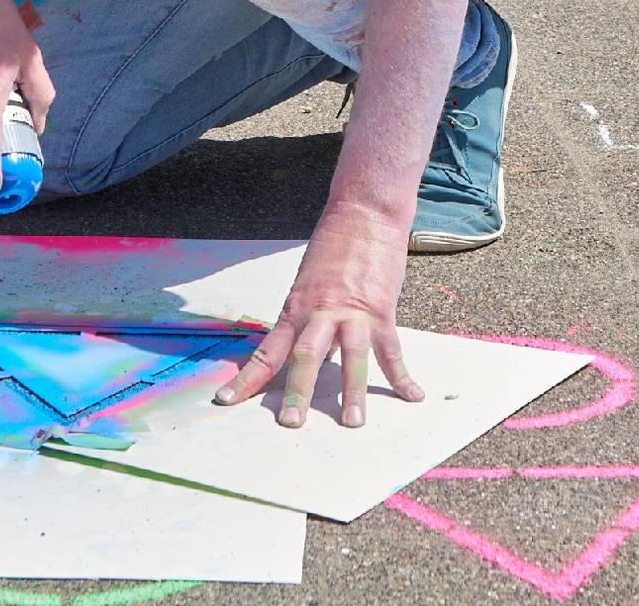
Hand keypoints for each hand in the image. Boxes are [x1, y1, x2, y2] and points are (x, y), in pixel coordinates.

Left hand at [211, 204, 423, 428]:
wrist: (362, 214)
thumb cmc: (332, 248)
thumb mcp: (307, 284)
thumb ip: (306, 320)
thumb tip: (306, 354)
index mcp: (296, 309)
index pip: (267, 351)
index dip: (247, 378)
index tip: (225, 400)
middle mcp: (319, 313)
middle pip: (304, 356)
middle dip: (297, 392)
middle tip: (291, 423)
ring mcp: (352, 313)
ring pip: (350, 356)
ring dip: (352, 391)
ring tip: (352, 421)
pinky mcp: (381, 310)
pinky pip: (391, 350)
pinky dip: (402, 376)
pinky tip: (413, 396)